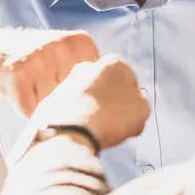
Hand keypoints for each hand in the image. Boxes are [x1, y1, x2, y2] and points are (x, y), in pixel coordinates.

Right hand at [0, 29, 99, 116]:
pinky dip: (24, 109)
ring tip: (29, 86)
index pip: (95, 87)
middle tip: (41, 83)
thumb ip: (88, 74)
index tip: (63, 82)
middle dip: (60, 100)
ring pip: (54, 107)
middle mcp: (62, 46)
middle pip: (75, 98)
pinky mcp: (19, 77)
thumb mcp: (64, 57)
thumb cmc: (33, 62)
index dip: (79, 94)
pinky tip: (17, 91)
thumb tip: (109, 107)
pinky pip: (32, 112)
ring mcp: (40, 59)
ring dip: (41, 105)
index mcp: (80, 42)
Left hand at [29, 54, 149, 150]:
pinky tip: (80, 132)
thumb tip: (136, 102)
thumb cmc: (111, 117)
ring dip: (92, 110)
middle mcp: (89, 66)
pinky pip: (71, 109)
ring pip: (87, 97)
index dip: (132, 99)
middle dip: (110, 101)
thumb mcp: (142, 111)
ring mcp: (68, 81)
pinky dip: (75, 118)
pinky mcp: (52, 98)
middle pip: (106, 86)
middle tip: (115, 123)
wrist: (72, 130)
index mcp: (115, 62)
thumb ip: (142, 102)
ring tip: (96, 131)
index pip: (130, 80)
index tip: (131, 114)